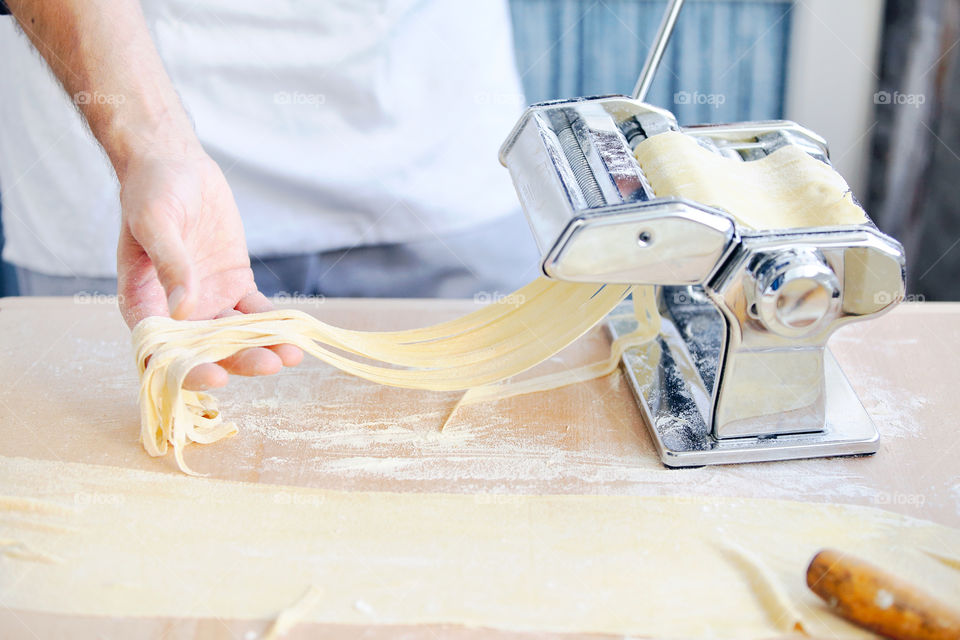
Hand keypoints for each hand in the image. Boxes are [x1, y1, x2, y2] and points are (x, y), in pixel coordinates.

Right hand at [117, 143, 302, 389]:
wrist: (174, 165)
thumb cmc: (151, 190)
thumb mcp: (156, 222)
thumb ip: (170, 265)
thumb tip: (183, 310)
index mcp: (143, 305)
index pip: (163, 352)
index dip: (188, 370)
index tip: (217, 377)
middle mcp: (175, 313)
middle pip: (207, 351)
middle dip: (238, 361)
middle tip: (270, 365)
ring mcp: (208, 302)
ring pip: (235, 336)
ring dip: (261, 347)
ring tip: (291, 355)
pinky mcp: (234, 287)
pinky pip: (256, 313)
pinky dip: (274, 325)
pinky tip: (296, 332)